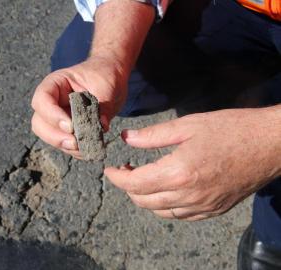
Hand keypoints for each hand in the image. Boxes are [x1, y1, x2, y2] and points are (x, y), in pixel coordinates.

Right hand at [31, 56, 127, 157]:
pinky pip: (65, 144)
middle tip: (75, 143)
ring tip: (87, 148)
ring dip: (66, 146)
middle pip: (39, 123)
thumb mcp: (106, 86)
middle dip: (55, 137)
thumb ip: (103, 106)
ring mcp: (57, 117)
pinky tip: (90, 150)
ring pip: (49, 137)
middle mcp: (52, 102)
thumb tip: (101, 127)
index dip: (52, 115)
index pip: (42, 99)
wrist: (111, 78)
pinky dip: (76, 151)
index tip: (70, 127)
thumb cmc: (105, 76)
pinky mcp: (67, 130)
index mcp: (56, 83)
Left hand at [105, 108, 280, 220]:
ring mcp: (202, 206)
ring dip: (144, 198)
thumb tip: (127, 138)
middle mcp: (189, 195)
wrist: (270, 144)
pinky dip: (164, 206)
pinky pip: (180, 216)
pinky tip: (165, 190)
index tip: (109, 169)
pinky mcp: (213, 210)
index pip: (134, 183)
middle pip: (144, 202)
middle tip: (125, 169)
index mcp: (179, 172)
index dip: (117, 177)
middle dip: (128, 187)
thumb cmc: (231, 129)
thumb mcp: (188, 125)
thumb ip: (153, 135)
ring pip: (160, 212)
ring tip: (142, 178)